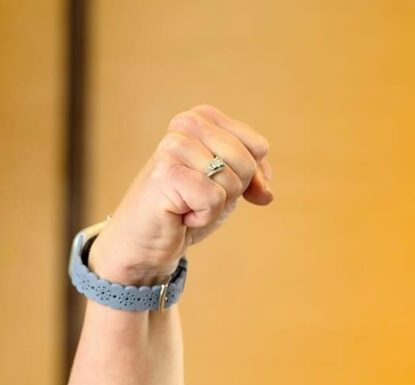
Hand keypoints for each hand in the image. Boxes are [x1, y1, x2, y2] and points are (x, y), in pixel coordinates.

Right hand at [88, 103, 274, 285]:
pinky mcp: (166, 172)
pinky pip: (213, 198)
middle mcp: (187, 123)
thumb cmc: (189, 205)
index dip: (251, 176)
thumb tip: (265, 193)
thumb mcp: (231, 185)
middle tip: (200, 194)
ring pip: (231, 181)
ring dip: (215, 205)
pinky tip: (180, 212)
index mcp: (204, 118)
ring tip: (188, 202)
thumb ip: (255, 177)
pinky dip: (203, 215)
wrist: (148, 237)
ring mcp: (173, 146)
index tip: (220, 184)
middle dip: (232, 191)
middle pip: (247, 163)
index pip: (258, 147)